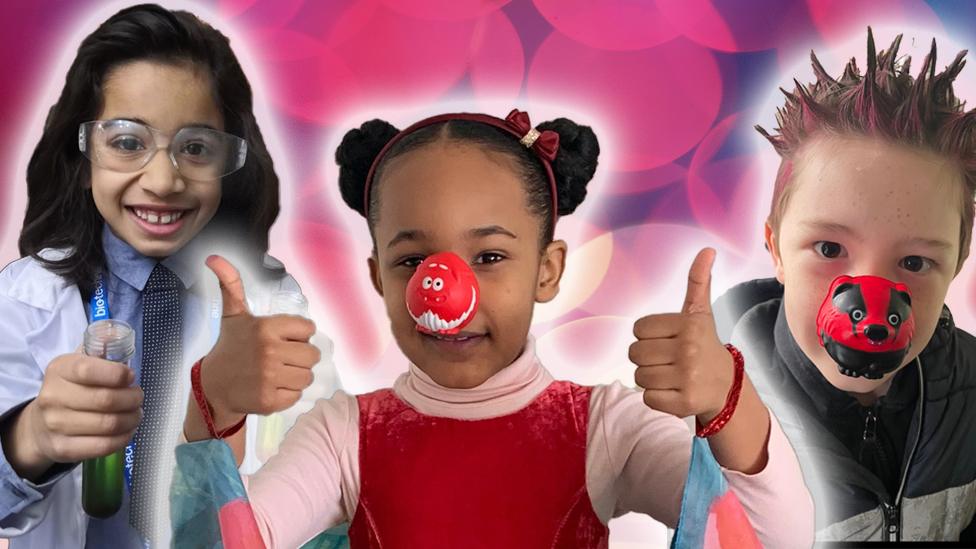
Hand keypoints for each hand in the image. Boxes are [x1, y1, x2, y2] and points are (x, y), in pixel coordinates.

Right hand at [5, 353, 142, 476]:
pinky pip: (103, 446)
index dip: (118, 374)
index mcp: (59, 369)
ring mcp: (55, 425)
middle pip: (106, 400)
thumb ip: (100, 348)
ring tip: (136, 414)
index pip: (89, 370)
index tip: (131, 376)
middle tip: (139, 398)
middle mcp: (53, 397)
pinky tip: (128, 430)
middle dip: (133, 399)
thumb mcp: (80, 363)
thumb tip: (116, 333)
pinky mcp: (62, 448)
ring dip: (132, 419)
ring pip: (108, 424)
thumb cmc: (72, 389)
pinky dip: (124, 438)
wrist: (41, 425)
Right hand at [201, 255, 319, 420]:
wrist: (213, 386)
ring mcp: (270, 378)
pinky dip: (287, 394)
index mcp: (266, 327)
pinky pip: (297, 396)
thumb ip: (231, 285)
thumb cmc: (230, 347)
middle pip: (312, 355)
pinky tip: (271, 387)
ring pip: (307, 376)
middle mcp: (269, 351)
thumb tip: (213, 257)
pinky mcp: (270, 401)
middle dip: (299, 356)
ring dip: (296, 376)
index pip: (308, 328)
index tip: (281, 338)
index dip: (298, 334)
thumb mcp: (233, 315)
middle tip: (280, 358)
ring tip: (276, 373)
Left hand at [629, 248, 733, 421]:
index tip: (669, 339)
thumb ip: (698, 281)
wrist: (726, 385)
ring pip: (639, 376)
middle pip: (634, 353)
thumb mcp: (700, 312)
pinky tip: (674, 391)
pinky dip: (656, 397)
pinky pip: (647, 398)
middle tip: (669, 359)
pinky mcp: (684, 403)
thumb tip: (707, 250)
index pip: (638, 329)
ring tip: (672, 375)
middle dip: (647, 357)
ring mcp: (688, 378)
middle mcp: (690, 350)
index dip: (649, 335)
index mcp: (690, 324)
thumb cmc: (703, 344)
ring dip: (651, 378)